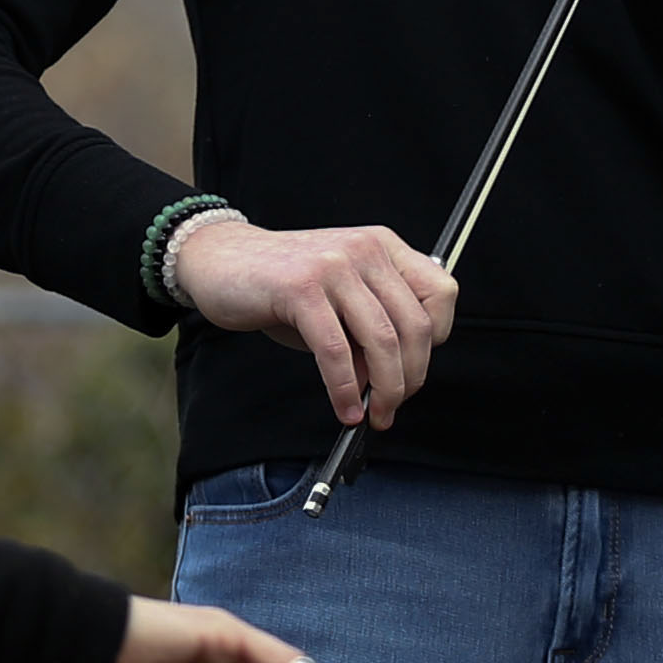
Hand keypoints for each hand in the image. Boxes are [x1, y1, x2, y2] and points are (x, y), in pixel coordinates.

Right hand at [173, 221, 455, 428]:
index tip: (416, 367)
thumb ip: (369, 332)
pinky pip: (336, 350)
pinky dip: (344, 389)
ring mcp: (334, 266)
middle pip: (416, 325)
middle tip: (392, 407)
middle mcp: (365, 250)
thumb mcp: (339, 300)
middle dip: (410, 378)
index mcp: (383, 246)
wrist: (221, 260)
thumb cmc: (282, 287)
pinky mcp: (301, 288)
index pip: (441, 293)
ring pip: (382, 341)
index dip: (438, 339)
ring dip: (384, 390)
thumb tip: (390, 383)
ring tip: (372, 415)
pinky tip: (344, 408)